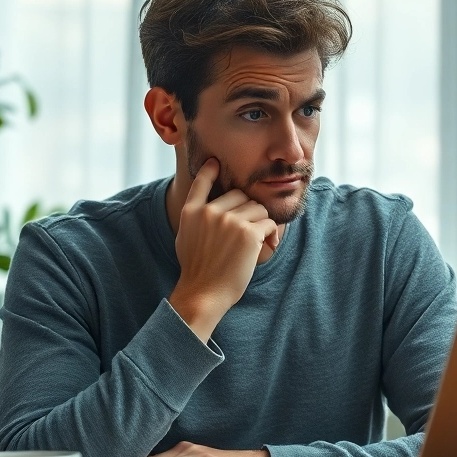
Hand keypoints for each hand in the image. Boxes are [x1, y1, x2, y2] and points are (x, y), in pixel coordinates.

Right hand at [167, 159, 278, 340]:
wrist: (203, 293)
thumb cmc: (197, 270)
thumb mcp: (185, 238)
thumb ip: (195, 218)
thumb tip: (207, 206)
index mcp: (191, 212)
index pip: (201, 182)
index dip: (210, 170)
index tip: (215, 162)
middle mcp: (210, 212)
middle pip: (241, 196)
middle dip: (247, 211)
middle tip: (247, 233)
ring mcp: (229, 221)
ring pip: (257, 208)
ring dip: (261, 223)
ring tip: (255, 242)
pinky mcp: (248, 233)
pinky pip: (268, 223)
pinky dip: (271, 234)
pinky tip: (266, 246)